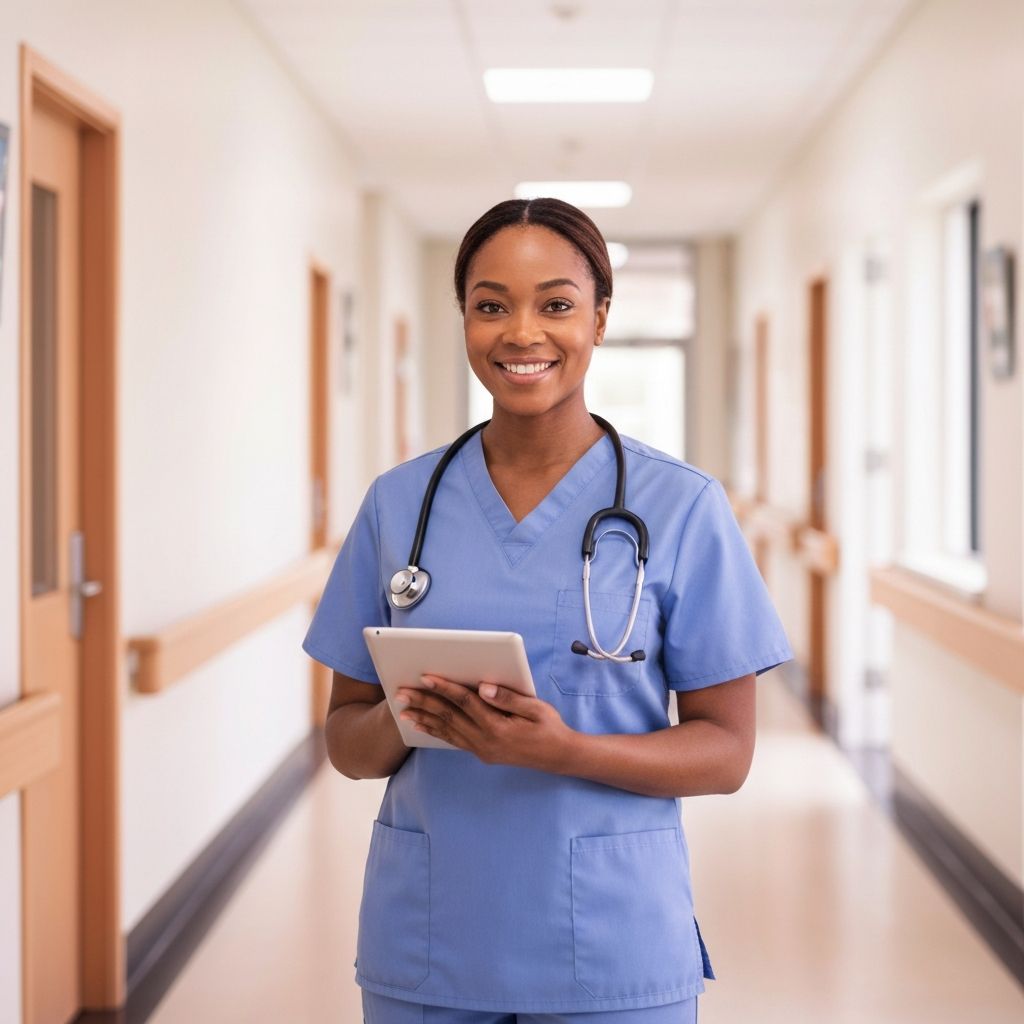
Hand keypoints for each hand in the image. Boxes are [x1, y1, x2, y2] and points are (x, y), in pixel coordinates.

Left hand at [394, 675, 574, 773]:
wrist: (558, 756)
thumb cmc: (549, 728)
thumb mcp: (535, 708)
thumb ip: (508, 698)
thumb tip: (484, 687)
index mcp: (497, 727)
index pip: (465, 703)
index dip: (444, 688)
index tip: (426, 677)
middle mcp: (485, 741)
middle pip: (449, 717)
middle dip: (424, 703)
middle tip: (401, 693)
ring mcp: (482, 749)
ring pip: (446, 731)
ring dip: (424, 718)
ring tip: (403, 709)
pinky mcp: (481, 753)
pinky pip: (453, 740)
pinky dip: (436, 731)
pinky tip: (423, 725)